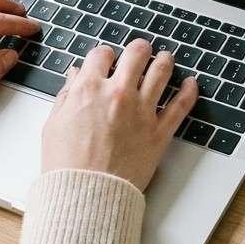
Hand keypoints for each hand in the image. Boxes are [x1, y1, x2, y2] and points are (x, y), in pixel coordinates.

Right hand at [41, 38, 197, 190]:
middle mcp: (118, 94)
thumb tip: (75, 76)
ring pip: (161, 72)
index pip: (101, 54)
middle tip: (141, 51)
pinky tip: (190, 84)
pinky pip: (181, 105)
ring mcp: (142, 112)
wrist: (87, 194)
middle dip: (138, 49)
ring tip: (165, 58)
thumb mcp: (54, 125)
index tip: (106, 60)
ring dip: (164, 60)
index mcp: (89, 90)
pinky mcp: (159, 132)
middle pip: (136, 54)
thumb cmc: (67, 166)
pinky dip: (189, 91)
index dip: (104, 55)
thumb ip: (67, 96)